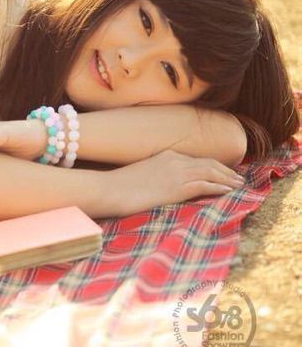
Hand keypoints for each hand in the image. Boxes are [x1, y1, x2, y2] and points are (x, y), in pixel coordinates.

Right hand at [107, 149, 245, 216]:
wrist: (109, 189)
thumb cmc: (118, 185)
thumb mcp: (141, 173)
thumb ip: (157, 174)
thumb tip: (163, 183)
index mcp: (166, 155)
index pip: (197, 159)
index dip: (213, 165)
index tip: (223, 172)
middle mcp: (175, 160)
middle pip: (209, 163)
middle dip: (225, 171)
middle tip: (238, 178)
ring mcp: (177, 173)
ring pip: (211, 172)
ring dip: (228, 179)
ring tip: (238, 185)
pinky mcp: (177, 188)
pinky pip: (206, 185)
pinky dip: (220, 187)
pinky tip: (228, 191)